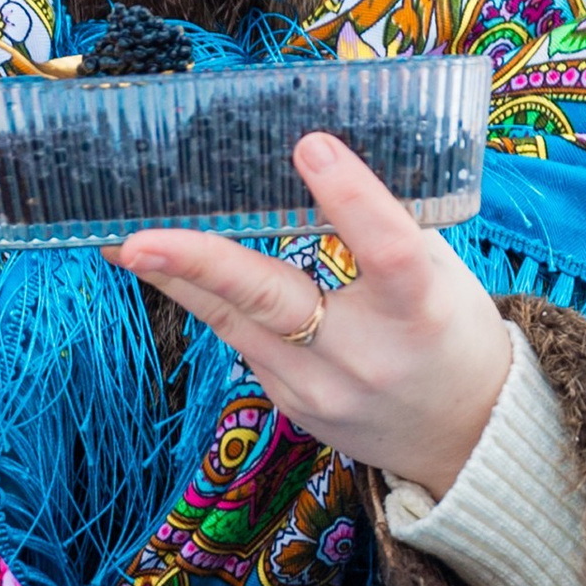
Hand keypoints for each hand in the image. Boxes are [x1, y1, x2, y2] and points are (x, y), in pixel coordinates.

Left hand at [117, 132, 513, 496]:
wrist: (460, 439)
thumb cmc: (449, 333)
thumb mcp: (442, 273)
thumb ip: (388, 221)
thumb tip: (320, 146)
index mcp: (421, 311)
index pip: (389, 250)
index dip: (352, 199)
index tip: (311, 147)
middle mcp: (365, 355)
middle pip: (276, 302)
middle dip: (201, 265)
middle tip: (139, 238)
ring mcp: (319, 388)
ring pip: (233, 321)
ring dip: (177, 277)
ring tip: (125, 241)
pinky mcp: (288, 403)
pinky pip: (240, 339)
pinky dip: (209, 300)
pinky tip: (170, 270)